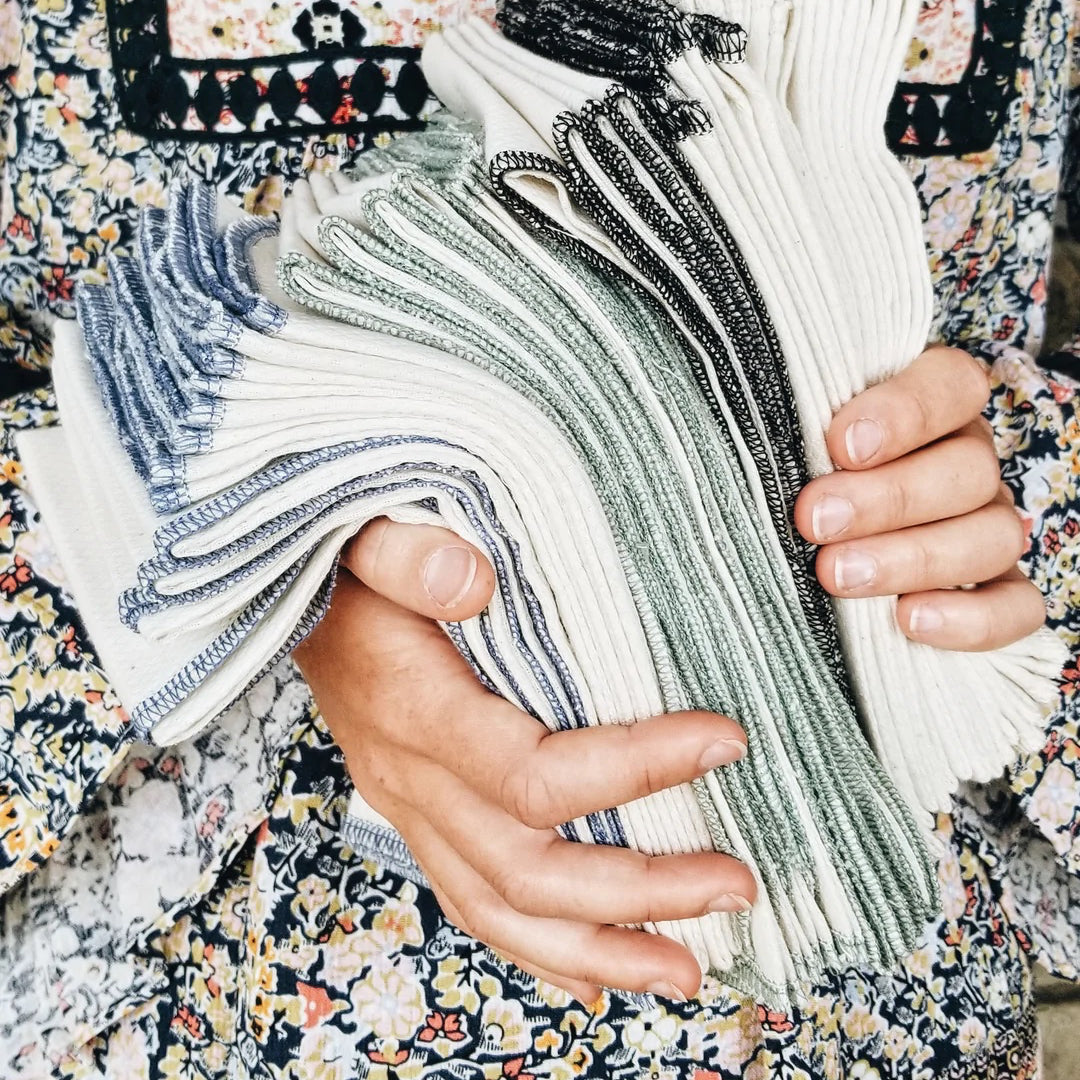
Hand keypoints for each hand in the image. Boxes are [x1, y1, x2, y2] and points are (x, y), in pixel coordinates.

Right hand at [295, 519, 754, 1005]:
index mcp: (414, 711)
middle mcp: (411, 780)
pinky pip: (474, 904)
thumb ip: (409, 554)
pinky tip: (596, 977)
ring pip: (502, 911)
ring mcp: (412, 811)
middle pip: (529, 870)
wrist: (297, 603)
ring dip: (598, 951)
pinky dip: (539, 951)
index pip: (531, 772)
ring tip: (687, 971)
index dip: (634, 768)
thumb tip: (472, 581)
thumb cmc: (348, 568)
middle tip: (735, 884)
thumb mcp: (367, 537)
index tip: (722, 741)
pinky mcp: (420, 818)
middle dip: (639, 890)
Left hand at [794, 346, 1045, 649]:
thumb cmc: (788, 478)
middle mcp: (966, 462)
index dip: (905, 413)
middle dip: (888, 498)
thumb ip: (792, 434)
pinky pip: (1017, 607)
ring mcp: (986, 527)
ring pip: (992, 537)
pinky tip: (909, 620)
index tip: (841, 446)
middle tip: (814, 522)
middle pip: (968, 470)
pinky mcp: (996, 591)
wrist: (798, 554)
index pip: (950, 386)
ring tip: (836, 575)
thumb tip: (758, 436)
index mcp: (931, 406)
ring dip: (913, 558)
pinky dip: (972, 618)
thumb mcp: (789, 444)